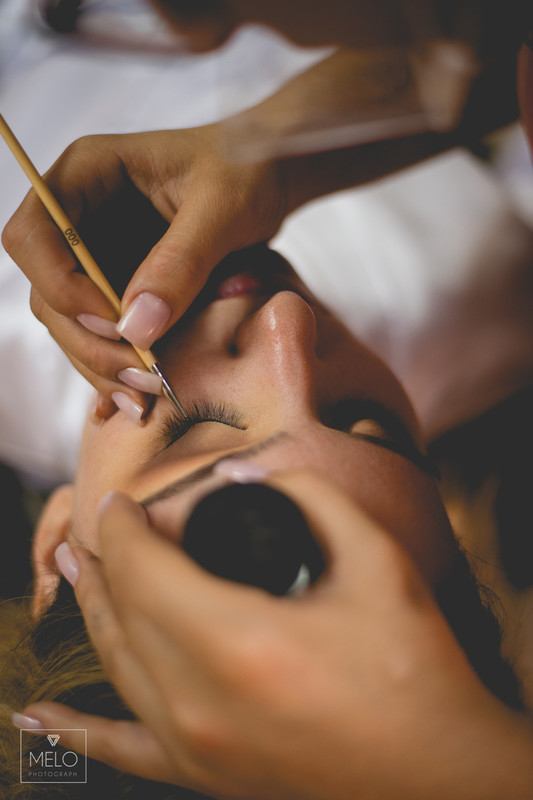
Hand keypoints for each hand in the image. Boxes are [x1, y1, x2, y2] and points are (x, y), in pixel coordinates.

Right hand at [2, 125, 287, 417]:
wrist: (271, 175)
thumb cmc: (248, 170)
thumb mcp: (223, 209)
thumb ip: (181, 262)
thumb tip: (136, 328)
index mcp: (86, 175)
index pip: (31, 237)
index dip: (61, 287)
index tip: (115, 323)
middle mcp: (79, 217)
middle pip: (47, 291)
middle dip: (87, 341)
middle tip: (141, 377)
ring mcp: (97, 256)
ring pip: (69, 323)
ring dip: (100, 364)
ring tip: (147, 395)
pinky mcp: (119, 287)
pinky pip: (102, 334)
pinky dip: (118, 367)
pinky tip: (141, 399)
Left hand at [18, 471, 532, 798]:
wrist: (440, 775)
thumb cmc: (413, 668)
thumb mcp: (375, 560)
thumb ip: (306, 496)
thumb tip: (241, 472)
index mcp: (239, 642)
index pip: (144, 568)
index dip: (122, 526)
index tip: (120, 502)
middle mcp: (200, 702)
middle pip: (122, 613)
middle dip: (104, 561)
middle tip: (98, 526)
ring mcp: (195, 749)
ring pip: (114, 668)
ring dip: (91, 613)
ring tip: (75, 573)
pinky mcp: (204, 778)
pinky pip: (119, 753)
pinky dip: (74, 730)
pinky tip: (34, 717)